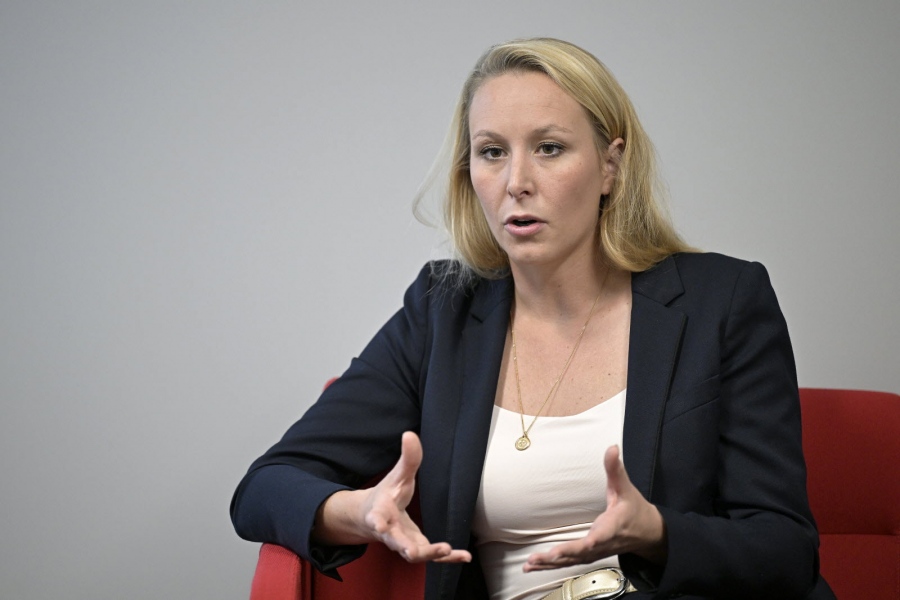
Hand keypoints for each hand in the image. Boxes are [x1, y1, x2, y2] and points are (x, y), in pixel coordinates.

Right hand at [314, 431, 470, 563]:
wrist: (374, 518)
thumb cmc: (387, 495)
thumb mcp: (397, 476)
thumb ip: (407, 459)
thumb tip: (410, 434)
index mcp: (380, 513)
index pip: (377, 518)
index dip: (377, 523)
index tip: (378, 525)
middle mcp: (390, 533)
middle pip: (396, 542)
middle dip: (405, 547)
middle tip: (412, 551)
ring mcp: (403, 543)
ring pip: (414, 554)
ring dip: (429, 553)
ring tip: (447, 550)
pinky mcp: (418, 548)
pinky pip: (432, 556)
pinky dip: (449, 558)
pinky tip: (466, 557)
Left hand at [524, 445, 666, 571]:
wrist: (647, 533)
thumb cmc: (634, 509)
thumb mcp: (626, 488)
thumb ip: (615, 469)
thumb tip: (612, 448)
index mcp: (611, 527)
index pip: (598, 537)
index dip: (586, 544)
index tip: (571, 548)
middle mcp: (602, 544)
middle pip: (579, 554)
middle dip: (558, 556)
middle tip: (537, 559)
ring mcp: (595, 553)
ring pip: (571, 561)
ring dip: (550, 564)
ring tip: (529, 565)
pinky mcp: (589, 556)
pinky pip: (569, 563)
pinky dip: (552, 566)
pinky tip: (534, 567)